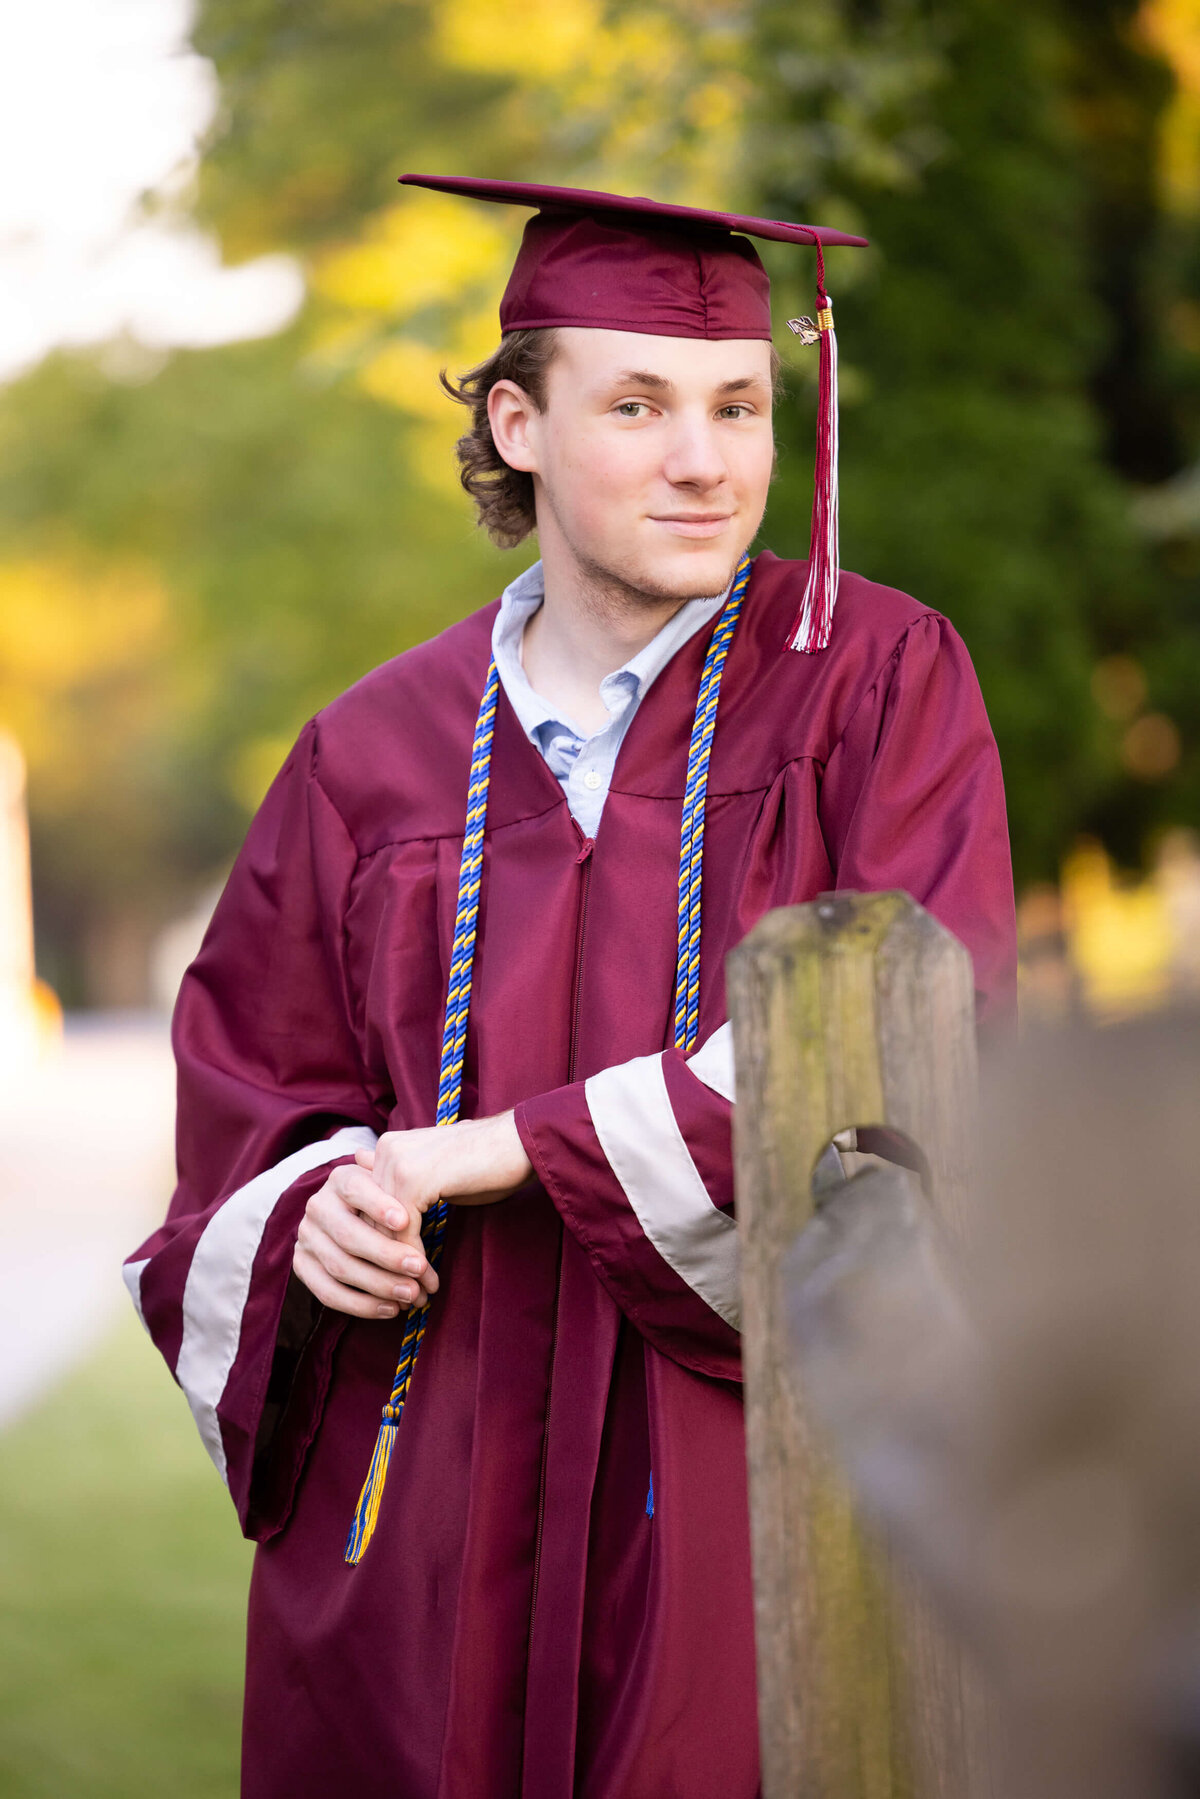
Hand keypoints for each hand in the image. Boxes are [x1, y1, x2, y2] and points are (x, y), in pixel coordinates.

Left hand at [291, 1112, 532, 1319]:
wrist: (521, 1144)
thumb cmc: (487, 1164)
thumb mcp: (438, 1175)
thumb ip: (406, 1183)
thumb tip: (378, 1197)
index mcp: (389, 1146)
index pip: (368, 1207)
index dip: (380, 1247)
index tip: (397, 1279)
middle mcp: (386, 1150)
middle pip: (370, 1220)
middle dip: (387, 1264)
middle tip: (406, 1297)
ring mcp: (397, 1163)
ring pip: (383, 1231)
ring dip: (400, 1271)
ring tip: (417, 1296)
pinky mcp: (414, 1180)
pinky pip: (403, 1234)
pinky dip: (415, 1263)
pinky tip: (430, 1281)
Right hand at [293, 1160, 439, 1320]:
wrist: (355, 1216)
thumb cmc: (387, 1200)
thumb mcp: (394, 1185)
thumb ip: (402, 1183)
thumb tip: (412, 1174)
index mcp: (340, 1179)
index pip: (355, 1189)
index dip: (378, 1205)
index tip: (405, 1221)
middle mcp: (318, 1206)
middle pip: (348, 1234)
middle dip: (386, 1255)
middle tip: (419, 1268)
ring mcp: (307, 1237)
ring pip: (340, 1267)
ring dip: (379, 1285)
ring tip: (412, 1294)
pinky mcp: (302, 1265)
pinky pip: (327, 1292)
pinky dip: (361, 1305)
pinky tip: (391, 1309)